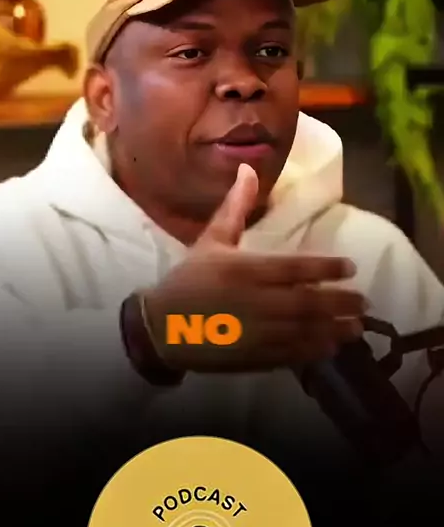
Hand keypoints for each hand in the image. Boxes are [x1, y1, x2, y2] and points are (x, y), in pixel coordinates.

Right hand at [143, 164, 366, 372]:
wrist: (161, 327)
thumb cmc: (188, 280)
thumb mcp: (211, 241)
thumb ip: (235, 208)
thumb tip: (248, 169)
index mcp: (245, 269)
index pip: (295, 268)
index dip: (326, 268)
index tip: (350, 268)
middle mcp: (255, 300)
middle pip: (308, 302)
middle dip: (340, 302)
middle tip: (364, 302)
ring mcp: (255, 332)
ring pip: (304, 330)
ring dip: (335, 329)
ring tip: (356, 328)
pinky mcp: (252, 356)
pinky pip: (290, 354)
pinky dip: (314, 351)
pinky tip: (330, 348)